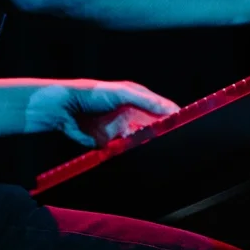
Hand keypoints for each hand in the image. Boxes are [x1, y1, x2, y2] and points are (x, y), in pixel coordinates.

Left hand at [38, 79, 179, 148]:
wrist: (63, 110)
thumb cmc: (91, 94)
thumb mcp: (122, 94)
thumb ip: (147, 102)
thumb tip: (171, 110)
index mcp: (136, 98)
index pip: (161, 108)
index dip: (173, 117)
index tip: (186, 125)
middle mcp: (131, 113)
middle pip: (154, 126)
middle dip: (163, 133)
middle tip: (177, 142)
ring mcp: (121, 129)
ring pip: (142, 140)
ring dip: (149, 145)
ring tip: (162, 151)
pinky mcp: (110, 143)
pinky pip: (127, 151)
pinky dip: (133, 153)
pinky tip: (141, 155)